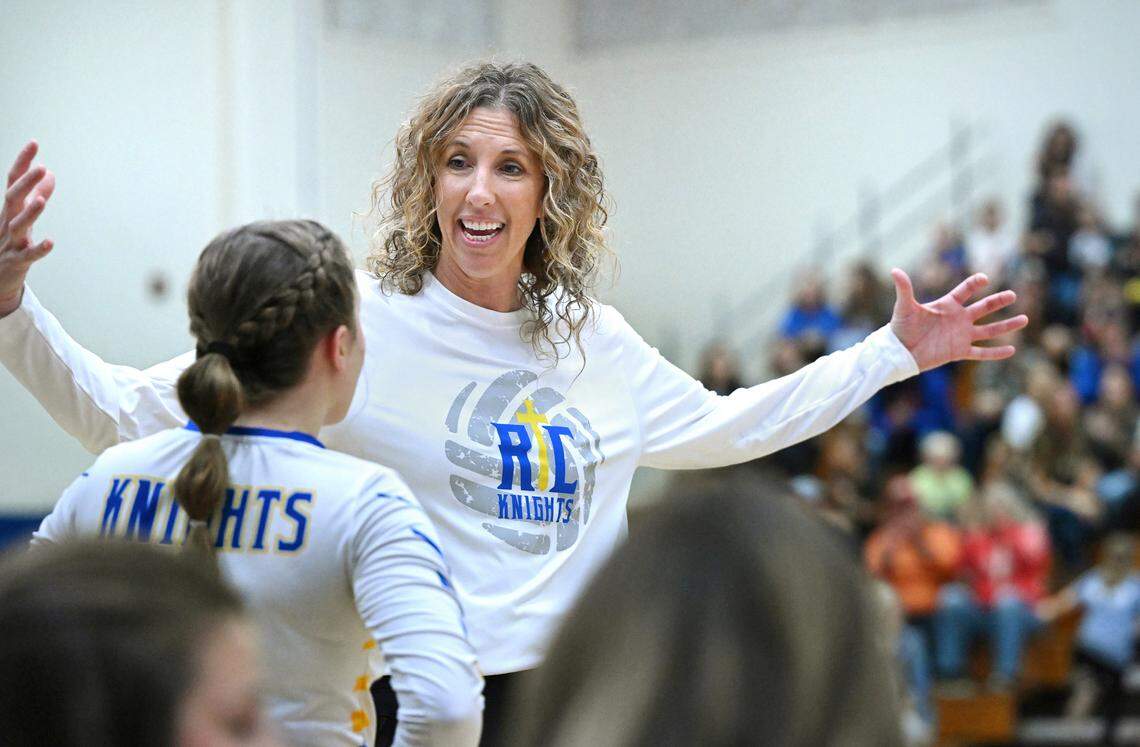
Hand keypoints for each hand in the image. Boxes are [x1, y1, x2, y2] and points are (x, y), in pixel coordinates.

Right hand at [0, 141, 55, 316]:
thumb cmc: (10, 241)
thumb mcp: (23, 216)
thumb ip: (37, 194)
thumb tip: (50, 174)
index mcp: (9, 209)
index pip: (14, 181)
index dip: (23, 162)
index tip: (34, 143)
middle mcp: (7, 222)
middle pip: (13, 199)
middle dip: (25, 183)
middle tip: (40, 167)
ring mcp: (10, 241)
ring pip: (18, 225)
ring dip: (30, 213)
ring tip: (42, 201)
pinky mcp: (17, 261)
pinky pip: (28, 255)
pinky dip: (38, 248)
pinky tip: (50, 242)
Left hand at [889, 269, 1027, 371]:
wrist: (899, 352)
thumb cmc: (900, 328)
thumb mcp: (904, 307)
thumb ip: (904, 289)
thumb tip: (895, 271)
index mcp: (947, 305)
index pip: (965, 291)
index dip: (974, 284)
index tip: (984, 279)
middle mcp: (958, 319)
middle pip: (984, 308)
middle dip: (998, 301)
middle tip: (1013, 295)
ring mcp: (961, 335)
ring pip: (989, 329)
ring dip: (1006, 325)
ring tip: (1024, 319)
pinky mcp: (959, 351)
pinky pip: (981, 353)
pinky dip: (996, 353)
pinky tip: (1012, 350)